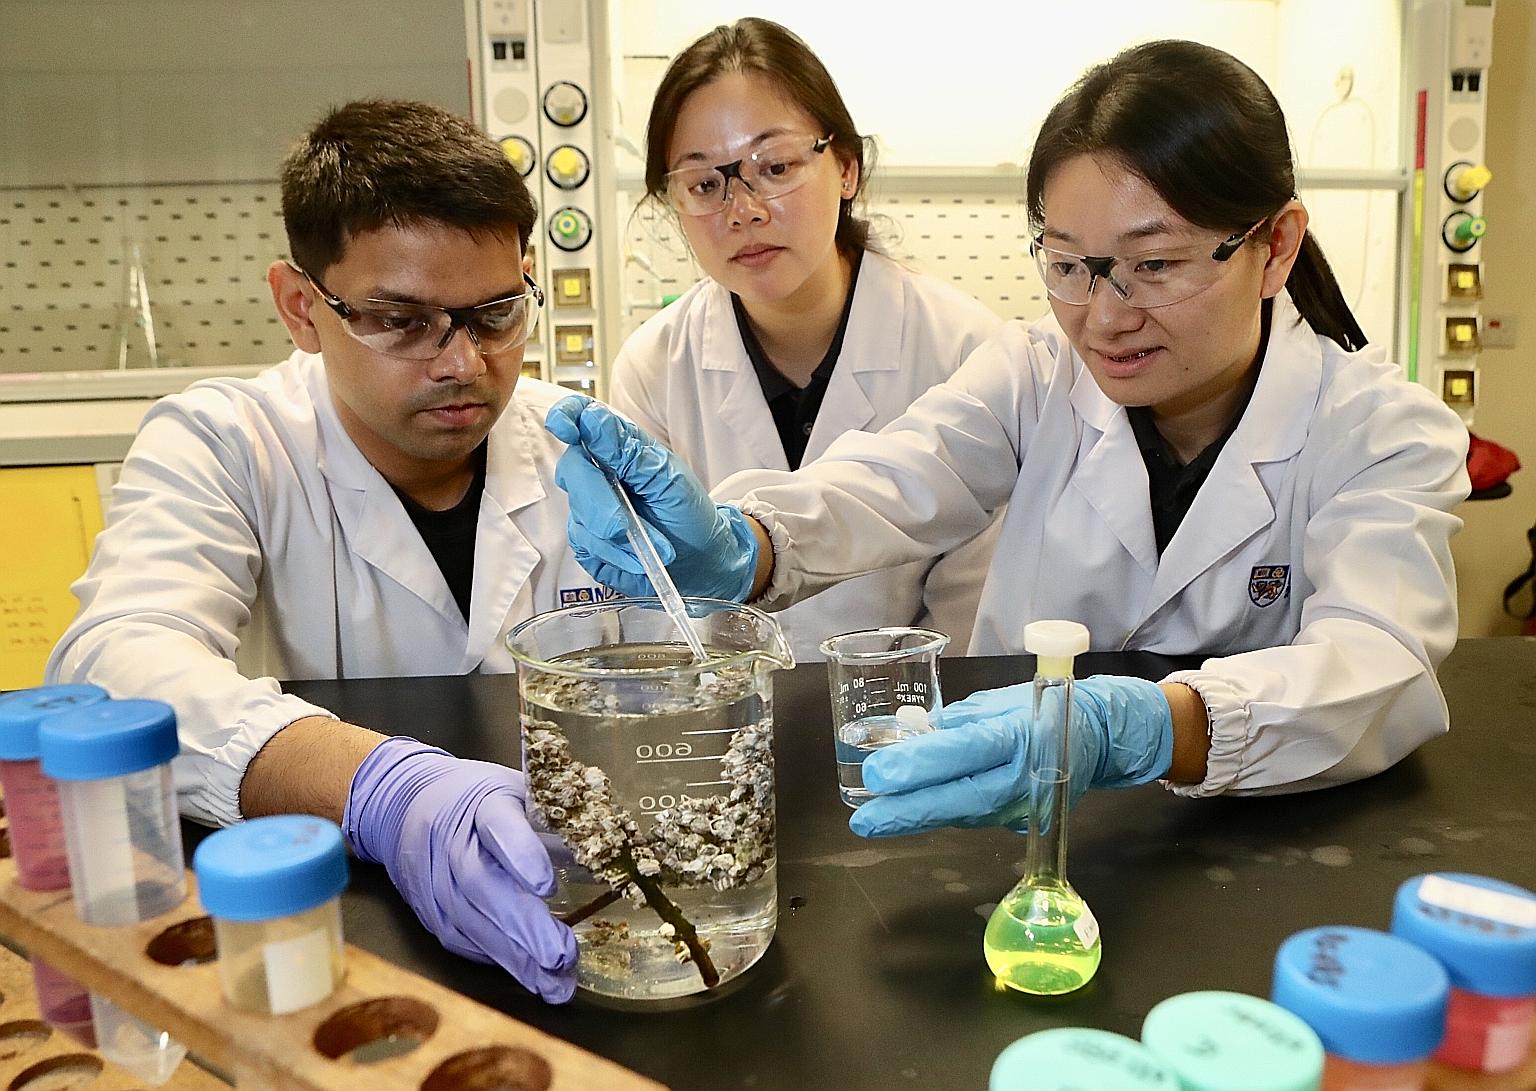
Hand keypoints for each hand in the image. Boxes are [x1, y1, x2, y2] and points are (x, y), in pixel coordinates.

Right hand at [343, 737, 577, 1001]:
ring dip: (517, 958)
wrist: (406, 806)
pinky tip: (531, 979)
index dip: (522, 855)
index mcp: (483, 804)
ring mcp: (438, 883)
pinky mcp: (433, 914)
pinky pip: (466, 942)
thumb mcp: (519, 793)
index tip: (548, 884)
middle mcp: (454, 845)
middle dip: (524, 925)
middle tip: (562, 954)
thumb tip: (615, 856)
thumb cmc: (478, 799)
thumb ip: (560, 824)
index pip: (499, 826)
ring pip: (473, 924)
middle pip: (483, 886)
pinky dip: (500, 962)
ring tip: (556, 981)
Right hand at [546, 395, 758, 600]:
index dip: (567, 416)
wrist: (700, 561)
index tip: (565, 427)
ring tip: (655, 547)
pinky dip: (615, 557)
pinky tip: (638, 559)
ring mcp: (588, 508)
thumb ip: (628, 452)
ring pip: (579, 517)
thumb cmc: (688, 515)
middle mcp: (598, 473)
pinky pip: (585, 548)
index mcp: (619, 447)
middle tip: (624, 526)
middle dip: (598, 504)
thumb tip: (592, 419)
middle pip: (573, 472)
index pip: (581, 417)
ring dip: (617, 540)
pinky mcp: (587, 541)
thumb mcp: (669, 479)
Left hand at [848, 675, 1174, 837]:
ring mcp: (1022, 803)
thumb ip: (955, 723)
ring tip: (877, 818)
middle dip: (908, 810)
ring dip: (918, 818)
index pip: (963, 751)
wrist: (1097, 737)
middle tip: (865, 819)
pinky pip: (972, 817)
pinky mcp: (1019, 820)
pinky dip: (940, 814)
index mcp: (1016, 733)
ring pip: (963, 814)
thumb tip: (909, 737)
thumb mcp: (996, 702)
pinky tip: (910, 812)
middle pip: (960, 797)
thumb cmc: (1039, 709)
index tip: (878, 774)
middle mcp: (1021, 774)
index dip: (920, 765)